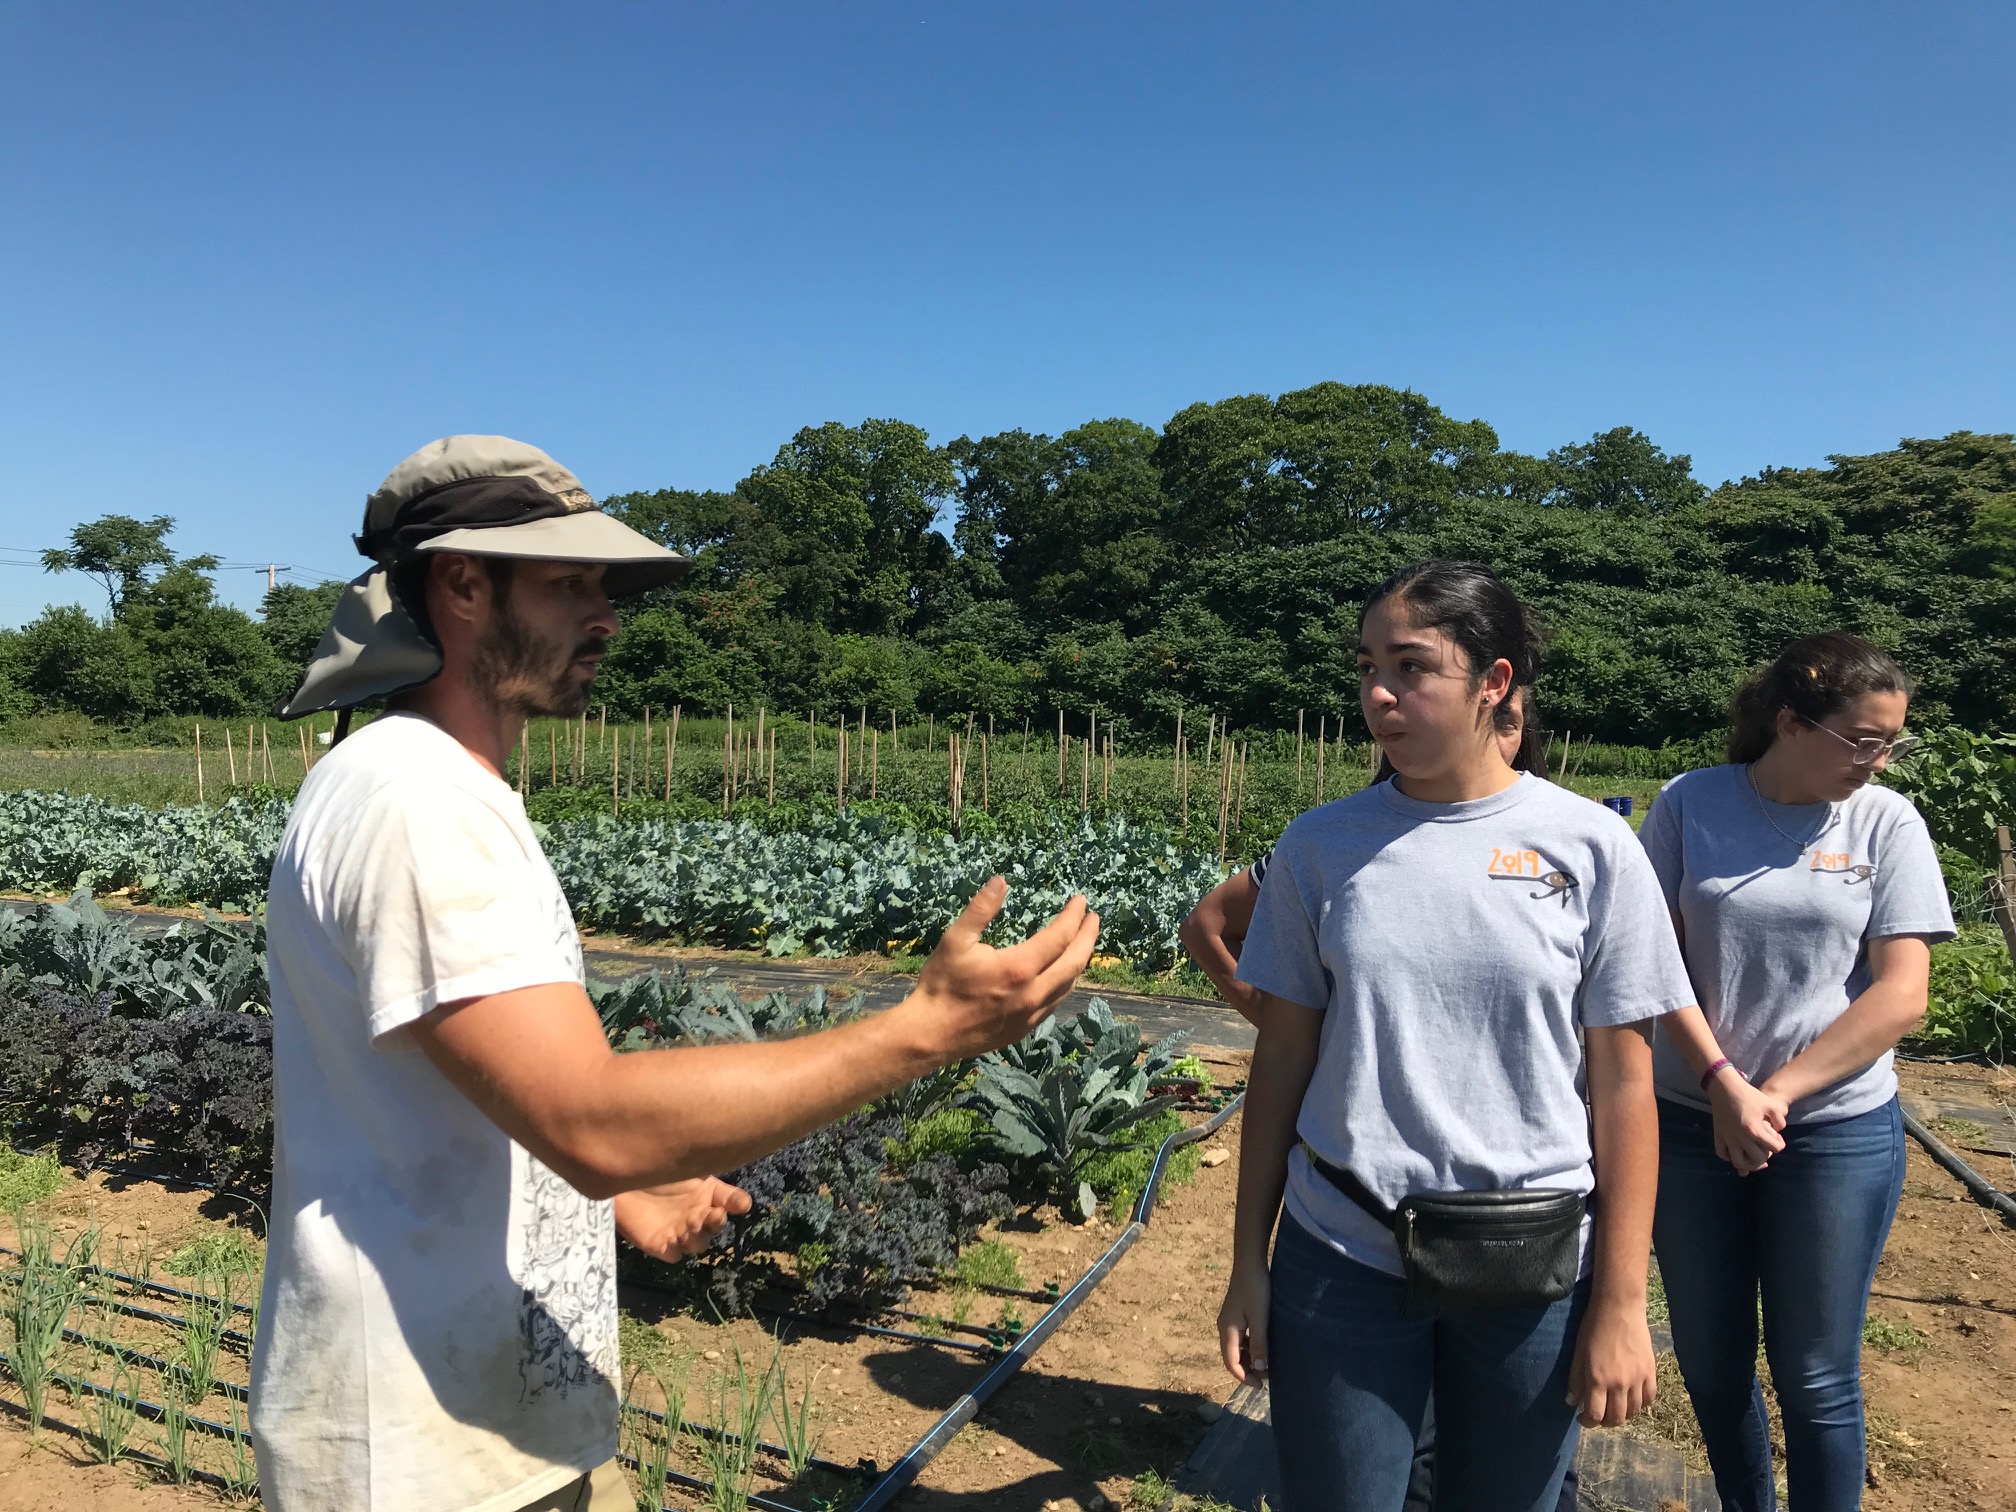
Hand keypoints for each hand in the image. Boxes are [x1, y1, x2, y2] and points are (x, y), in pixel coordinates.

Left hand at [613, 1177, 752, 1261]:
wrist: (617, 1178)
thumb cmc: (652, 1167)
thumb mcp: (684, 1164)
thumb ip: (706, 1174)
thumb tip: (743, 1198)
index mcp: (707, 1193)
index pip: (731, 1200)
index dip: (737, 1202)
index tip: (741, 1203)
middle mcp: (697, 1214)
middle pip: (715, 1226)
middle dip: (716, 1221)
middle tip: (713, 1214)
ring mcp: (679, 1231)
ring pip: (698, 1243)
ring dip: (698, 1235)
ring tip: (692, 1222)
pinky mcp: (659, 1245)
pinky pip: (675, 1253)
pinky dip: (677, 1247)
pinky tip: (675, 1237)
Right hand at [906, 877, 1100, 1060]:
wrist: (930, 1035)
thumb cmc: (942, 984)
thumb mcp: (955, 940)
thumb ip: (980, 909)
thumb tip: (1001, 880)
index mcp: (1019, 967)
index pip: (1060, 936)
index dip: (1074, 916)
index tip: (1081, 901)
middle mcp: (1034, 992)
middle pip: (1075, 961)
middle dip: (1088, 936)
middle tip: (1094, 918)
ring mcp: (1033, 1014)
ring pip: (1069, 984)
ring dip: (1079, 960)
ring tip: (1082, 942)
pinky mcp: (1026, 1028)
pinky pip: (1057, 1001)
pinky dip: (1066, 982)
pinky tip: (1062, 974)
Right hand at [1217, 1264, 1270, 1385]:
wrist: (1250, 1262)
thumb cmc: (1256, 1289)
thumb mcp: (1260, 1319)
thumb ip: (1260, 1344)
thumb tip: (1261, 1370)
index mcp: (1227, 1330)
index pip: (1231, 1363)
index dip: (1244, 1377)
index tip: (1262, 1386)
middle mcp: (1223, 1327)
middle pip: (1231, 1357)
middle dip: (1247, 1370)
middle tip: (1266, 1378)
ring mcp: (1228, 1320)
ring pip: (1235, 1348)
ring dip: (1248, 1359)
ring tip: (1266, 1365)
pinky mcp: (1235, 1313)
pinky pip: (1239, 1338)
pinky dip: (1249, 1347)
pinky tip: (1263, 1346)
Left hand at [1568, 1300, 1655, 1427]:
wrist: (1619, 1309)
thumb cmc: (1593, 1328)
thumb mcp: (1578, 1353)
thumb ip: (1575, 1380)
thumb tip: (1572, 1403)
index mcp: (1598, 1380)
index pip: (1595, 1415)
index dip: (1587, 1422)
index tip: (1582, 1418)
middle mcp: (1619, 1384)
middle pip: (1616, 1418)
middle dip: (1605, 1422)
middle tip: (1598, 1416)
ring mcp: (1638, 1380)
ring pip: (1634, 1412)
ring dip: (1623, 1415)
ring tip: (1614, 1408)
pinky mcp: (1651, 1373)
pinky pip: (1649, 1399)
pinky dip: (1641, 1404)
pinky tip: (1632, 1399)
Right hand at [1707, 1072, 1787, 1175]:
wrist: (1725, 1087)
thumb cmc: (1749, 1095)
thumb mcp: (1772, 1105)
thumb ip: (1781, 1122)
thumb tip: (1778, 1132)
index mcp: (1755, 1130)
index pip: (1775, 1148)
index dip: (1780, 1143)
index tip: (1776, 1136)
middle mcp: (1740, 1138)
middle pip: (1758, 1159)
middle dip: (1766, 1155)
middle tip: (1766, 1146)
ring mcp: (1727, 1138)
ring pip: (1738, 1162)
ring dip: (1748, 1164)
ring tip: (1752, 1158)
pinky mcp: (1718, 1135)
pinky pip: (1722, 1154)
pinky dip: (1730, 1157)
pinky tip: (1736, 1152)